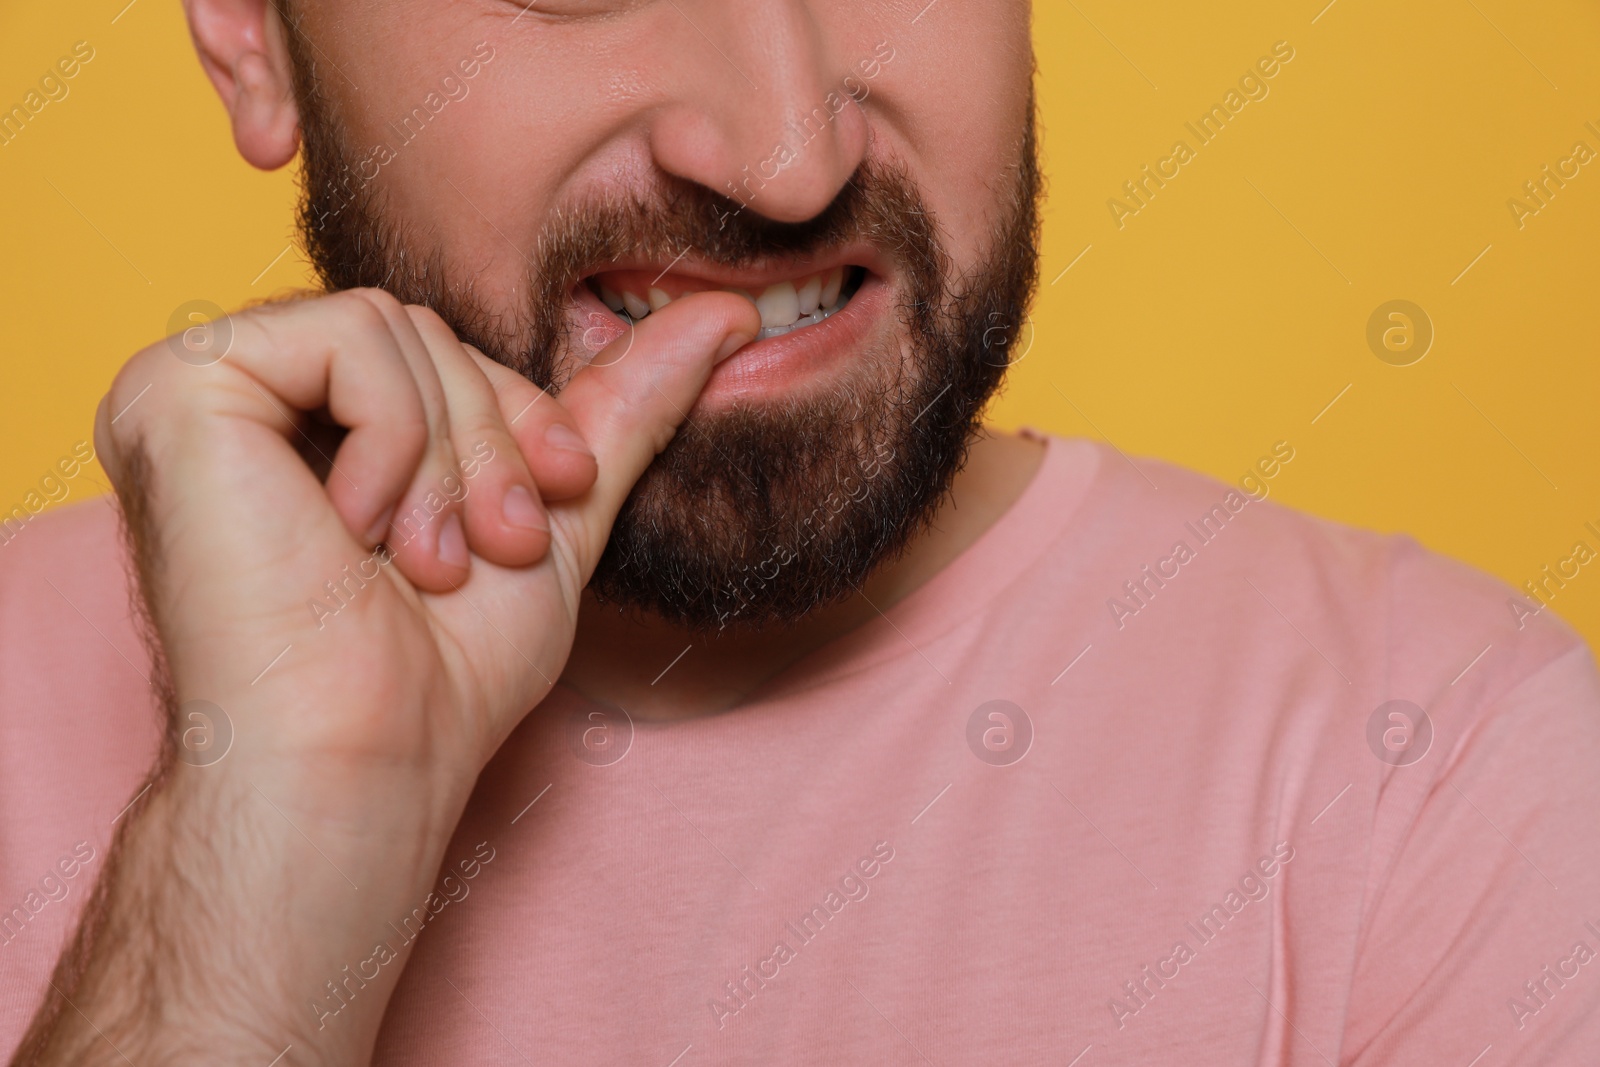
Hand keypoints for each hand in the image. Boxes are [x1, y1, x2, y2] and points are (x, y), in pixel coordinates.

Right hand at [15, 287, 757, 1065]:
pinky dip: (393, 439)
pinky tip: (356, 534)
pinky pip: (346, 337)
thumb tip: (727, 317)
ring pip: (397, 331)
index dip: (522, 420)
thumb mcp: (554, 519)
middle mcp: (247, 394)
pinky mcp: (177, 390)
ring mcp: (196, 385)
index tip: (547, 511)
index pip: (448, 352)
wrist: (363, 756)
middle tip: (492, 551)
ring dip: (451, 462)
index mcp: (313, 421)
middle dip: (493, 448)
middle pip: (428, 336)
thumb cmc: (446, 671)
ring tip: (429, 563)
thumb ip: (623, 411)